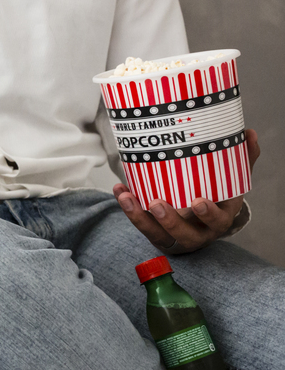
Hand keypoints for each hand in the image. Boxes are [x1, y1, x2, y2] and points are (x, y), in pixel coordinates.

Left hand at [113, 128, 258, 253]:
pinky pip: (142, 225)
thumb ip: (240, 160)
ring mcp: (176, 235)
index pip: (218, 220)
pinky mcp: (157, 234)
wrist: (201, 219)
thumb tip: (249, 134)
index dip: (209, 215)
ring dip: (140, 217)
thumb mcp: (230, 180)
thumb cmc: (216, 195)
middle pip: (185, 234)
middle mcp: (198, 231)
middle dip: (170, 221)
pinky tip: (121, 191)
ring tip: (127, 198)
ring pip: (157, 233)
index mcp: (220, 218)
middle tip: (157, 204)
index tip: (199, 202)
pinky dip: (129, 209)